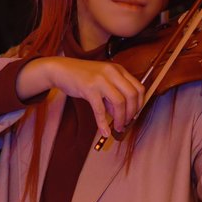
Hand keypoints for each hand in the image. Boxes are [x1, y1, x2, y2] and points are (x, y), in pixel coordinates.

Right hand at [16, 57, 144, 139]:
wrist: (61, 70)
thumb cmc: (83, 77)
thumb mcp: (102, 81)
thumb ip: (112, 96)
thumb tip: (121, 115)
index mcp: (118, 70)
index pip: (138, 88)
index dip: (139, 104)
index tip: (135, 114)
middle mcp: (112, 72)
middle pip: (132, 95)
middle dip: (132, 113)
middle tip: (126, 123)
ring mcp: (100, 79)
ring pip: (119, 102)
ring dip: (121, 119)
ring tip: (117, 128)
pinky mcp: (89, 88)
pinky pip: (100, 109)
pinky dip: (103, 123)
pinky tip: (104, 132)